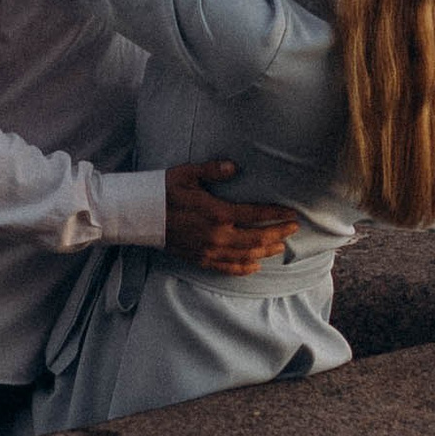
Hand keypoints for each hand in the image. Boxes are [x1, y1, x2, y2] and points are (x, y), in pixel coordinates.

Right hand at [163, 161, 296, 273]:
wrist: (140, 215)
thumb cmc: (164, 190)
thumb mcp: (188, 173)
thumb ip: (214, 170)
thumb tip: (235, 167)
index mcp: (218, 212)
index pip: (256, 215)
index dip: (276, 215)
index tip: (292, 213)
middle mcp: (217, 235)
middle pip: (257, 238)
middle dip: (278, 233)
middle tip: (293, 229)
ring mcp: (209, 250)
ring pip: (245, 255)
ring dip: (265, 251)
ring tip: (280, 247)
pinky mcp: (200, 259)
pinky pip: (227, 268)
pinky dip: (243, 268)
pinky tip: (254, 266)